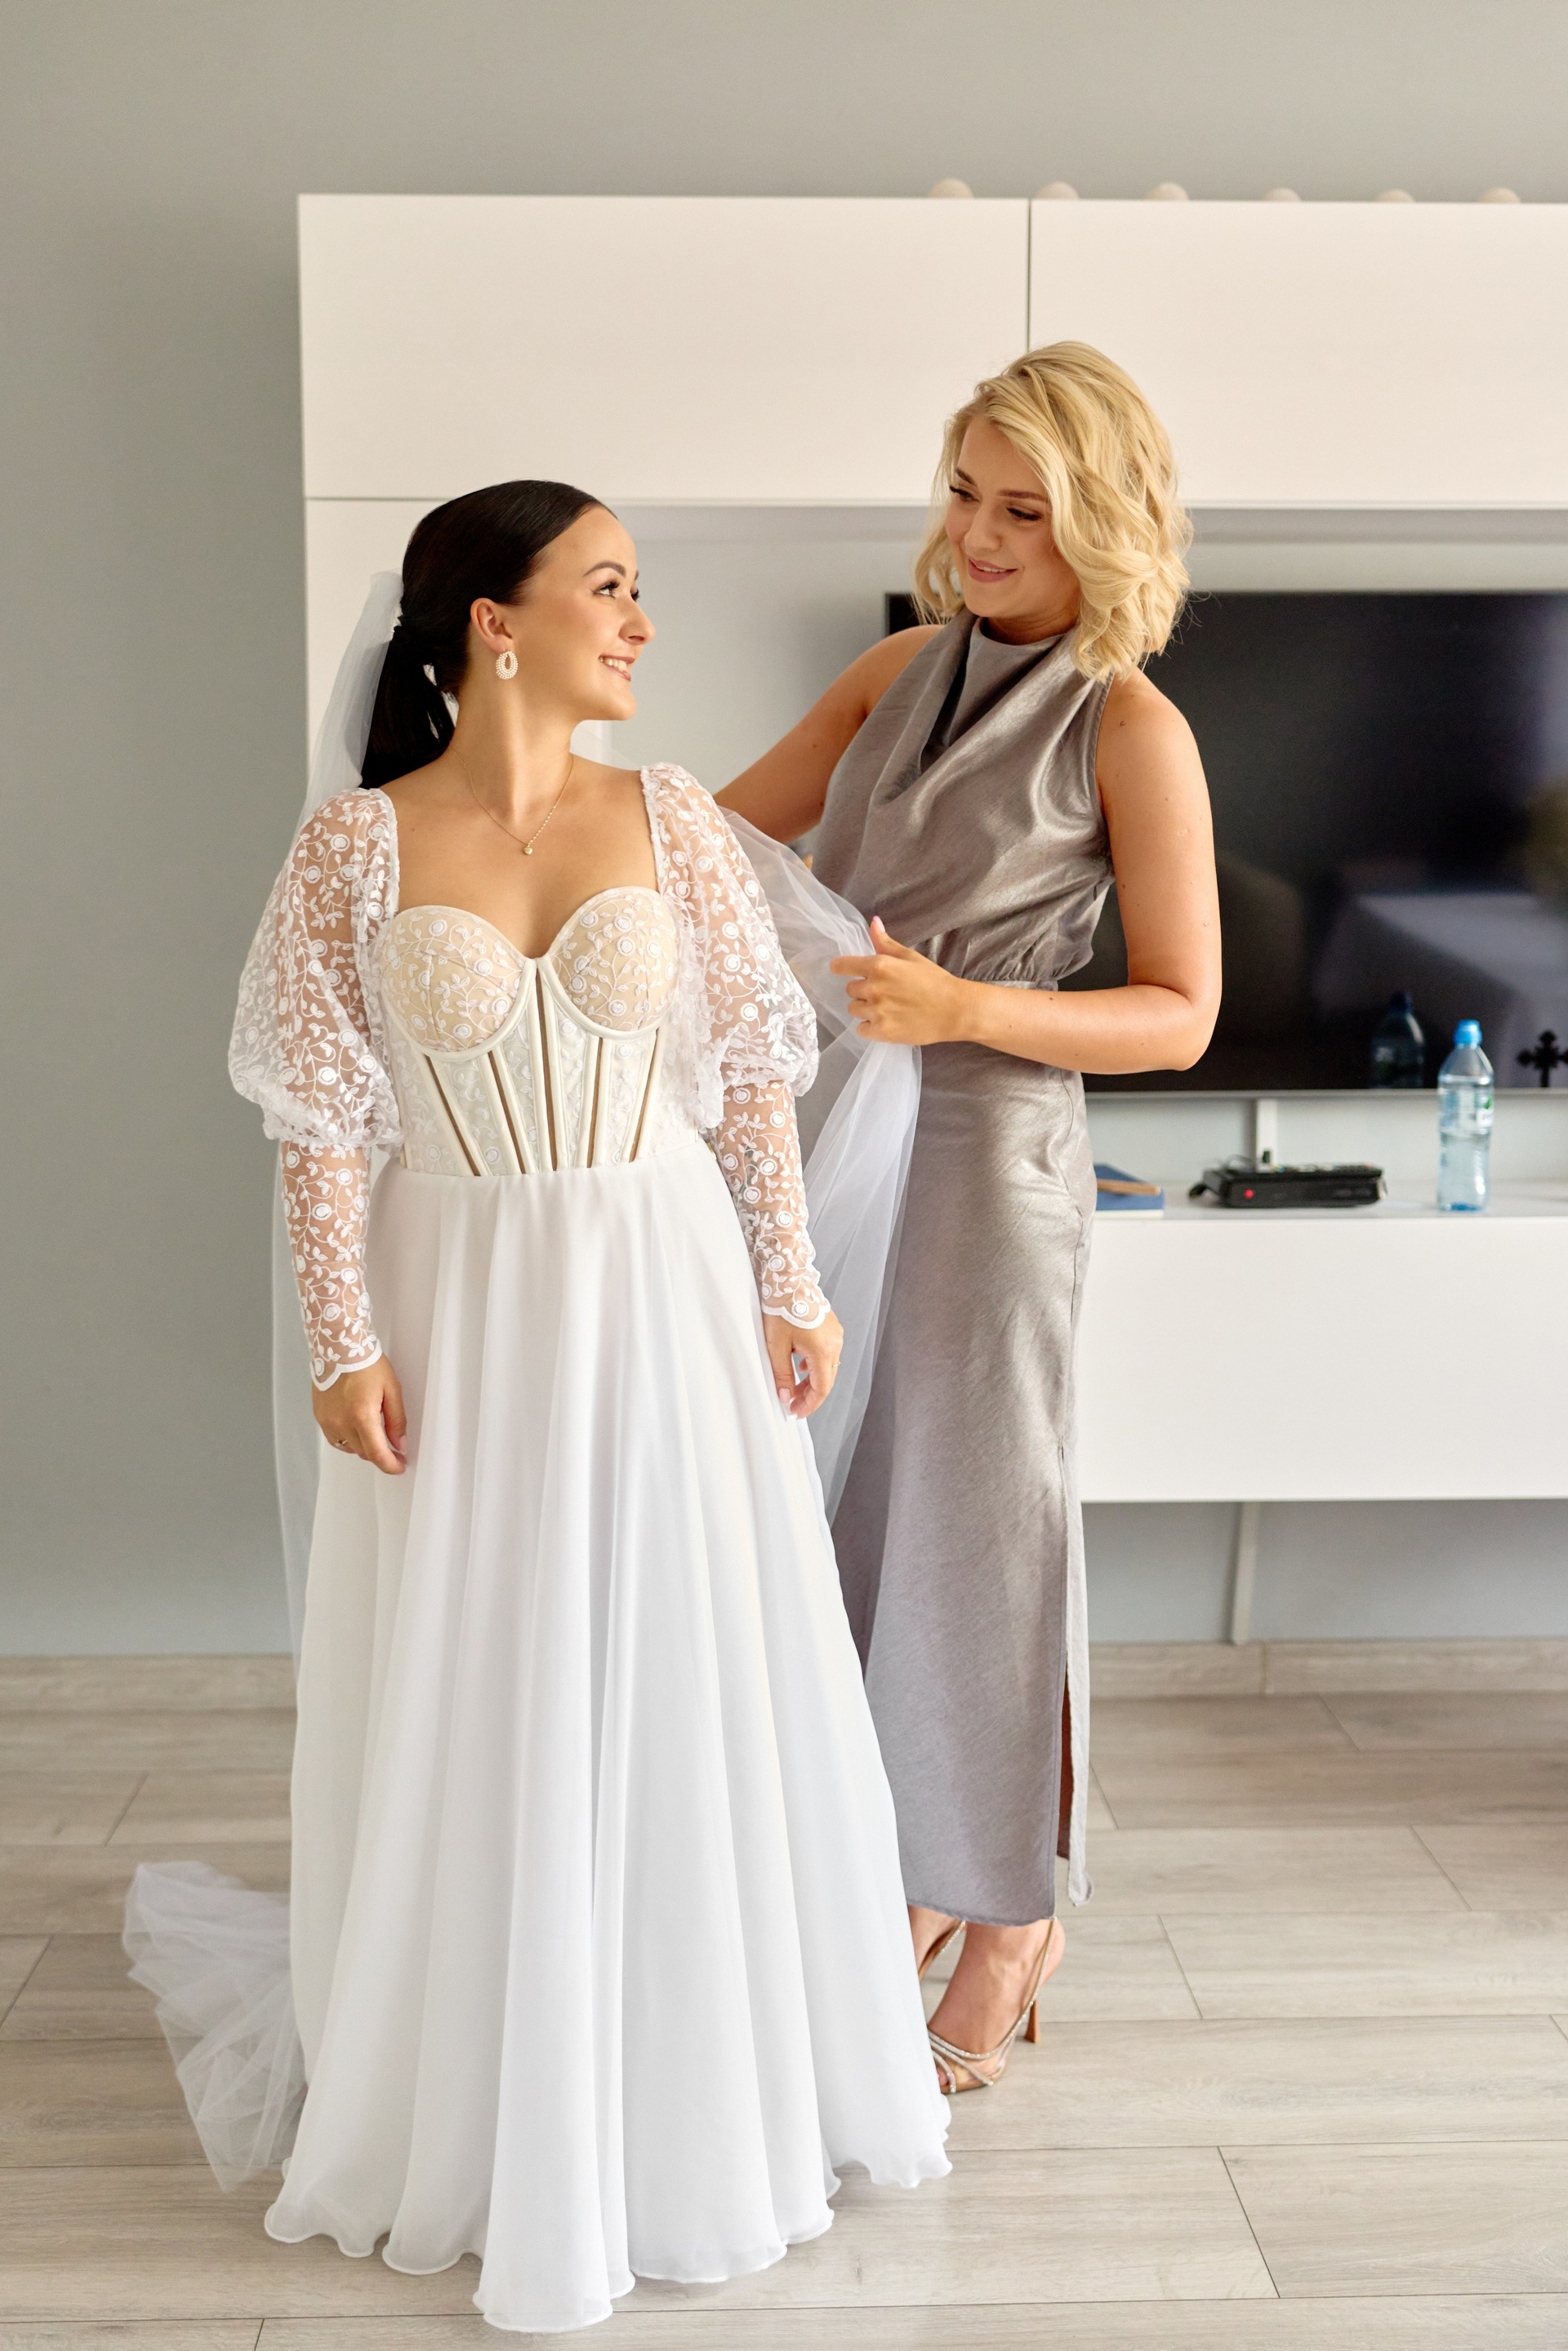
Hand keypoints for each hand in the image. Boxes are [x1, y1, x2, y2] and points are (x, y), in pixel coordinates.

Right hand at [313, 1356, 407, 1473]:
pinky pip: (336, 1439)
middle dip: (381, 1455)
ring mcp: (328, 1421)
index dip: (391, 1465)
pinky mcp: (319, 1417)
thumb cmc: (365, 1363)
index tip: (399, 1466)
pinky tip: (357, 1429)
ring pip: (350, 1448)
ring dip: (364, 1447)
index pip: (377, 1454)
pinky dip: (349, 1440)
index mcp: (361, 1416)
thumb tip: (399, 1444)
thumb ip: (397, 1420)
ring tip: (375, 1435)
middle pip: (364, 1453)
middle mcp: (341, 1422)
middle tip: (394, 1449)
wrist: (339, 1347)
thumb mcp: (391, 1390)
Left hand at [764, 1310, 842, 1418]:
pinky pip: (827, 1353)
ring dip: (811, 1379)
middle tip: (792, 1404)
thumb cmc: (782, 1307)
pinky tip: (800, 1366)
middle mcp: (835, 1343)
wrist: (790, 1278)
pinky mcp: (831, 1327)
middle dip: (809, 1395)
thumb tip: (785, 1396)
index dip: (810, 1404)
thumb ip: (782, 1374)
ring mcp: (835, 1334)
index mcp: (823, 1351)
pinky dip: (814, 1364)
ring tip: (792, 1387)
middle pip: (826, 1379)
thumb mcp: (776, 1346)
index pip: (822, 1388)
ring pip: (827, 1366)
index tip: (796, 1412)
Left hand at [829, 917, 971, 1044]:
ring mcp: (877, 1011)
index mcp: (879, 965)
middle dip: (863, 990)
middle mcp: (874, 987)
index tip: (843, 970)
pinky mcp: (882, 1031)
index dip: (841, 968)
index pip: (841, 966)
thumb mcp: (911, 957)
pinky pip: (861, 1029)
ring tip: (887, 1008)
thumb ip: (886, 943)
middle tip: (885, 992)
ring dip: (865, 1008)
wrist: (956, 1010)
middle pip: (850, 989)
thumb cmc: (935, 981)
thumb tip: (873, 922)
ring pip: (853, 1009)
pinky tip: (887, 1022)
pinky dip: (870, 1027)